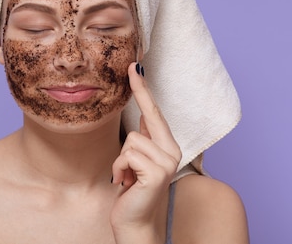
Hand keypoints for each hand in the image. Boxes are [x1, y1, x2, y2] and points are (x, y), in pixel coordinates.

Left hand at [110, 62, 181, 240]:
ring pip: (131, 140)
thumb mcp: (136, 160)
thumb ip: (143, 139)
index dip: (145, 90)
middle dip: (139, 91)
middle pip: (149, 114)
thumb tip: (143, 114)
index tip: (136, 67)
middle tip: (132, 66)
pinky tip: (125, 183)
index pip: (155, 113)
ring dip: (120, 159)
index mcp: (167, 146)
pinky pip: (128, 155)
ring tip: (125, 176)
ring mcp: (167, 162)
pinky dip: (119, 168)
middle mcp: (172, 151)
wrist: (134, 224)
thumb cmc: (132, 191)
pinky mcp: (157, 173)